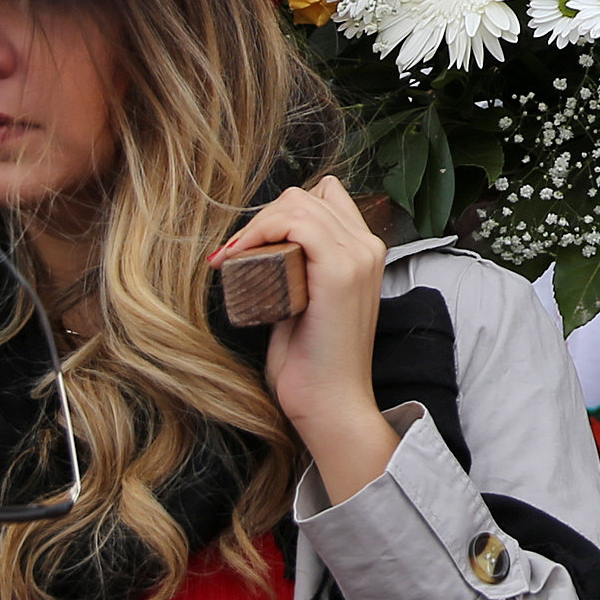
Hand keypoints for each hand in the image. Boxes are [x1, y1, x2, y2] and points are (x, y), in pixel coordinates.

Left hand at [212, 177, 392, 498]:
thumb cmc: (312, 363)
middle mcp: (367, 247)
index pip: (325, 197)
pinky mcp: (339, 271)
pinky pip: (297, 224)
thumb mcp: (304, 302)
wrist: (330, 403)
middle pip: (307, 196)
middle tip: (232, 253)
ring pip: (298, 204)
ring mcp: (357, 257)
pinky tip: (240, 255)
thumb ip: (296, 271)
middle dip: (262, 218)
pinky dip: (261, 232)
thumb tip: (262, 251)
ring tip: (232, 256)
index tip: (249, 245)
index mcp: (364, 253)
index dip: (282, 213)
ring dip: (256, 225)